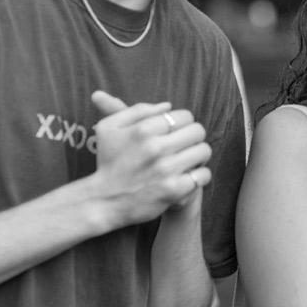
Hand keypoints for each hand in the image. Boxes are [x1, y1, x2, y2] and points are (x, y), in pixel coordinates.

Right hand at [89, 90, 211, 226]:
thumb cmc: (108, 162)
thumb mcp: (109, 127)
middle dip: (193, 137)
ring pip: (204, 151)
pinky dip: (199, 175)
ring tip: (187, 160)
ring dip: (198, 155)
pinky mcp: (174, 190)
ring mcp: (166, 170)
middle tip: (183, 146)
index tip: (175, 132)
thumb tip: (168, 105)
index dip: (183, 123)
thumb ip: (137, 110)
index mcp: (143, 129)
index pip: (184, 115)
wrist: (103, 201)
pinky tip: (188, 177)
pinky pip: (203, 175)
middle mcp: (155, 147)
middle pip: (198, 131)